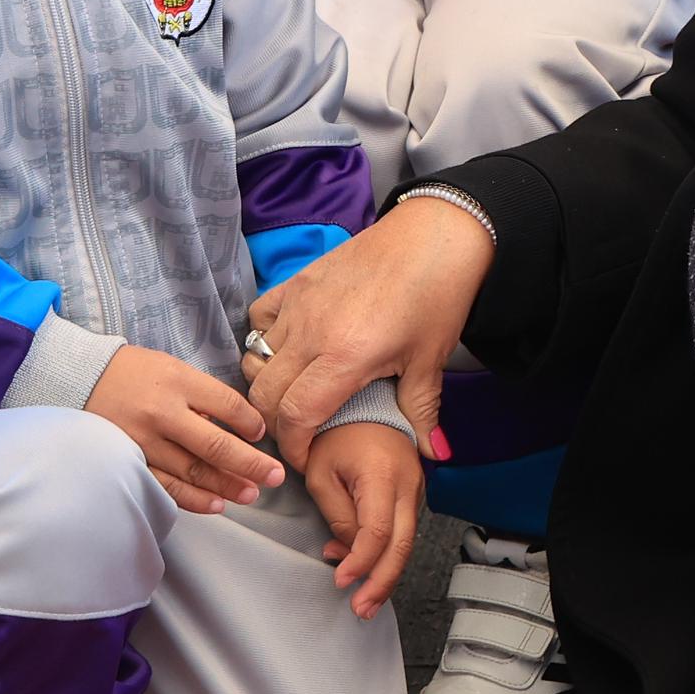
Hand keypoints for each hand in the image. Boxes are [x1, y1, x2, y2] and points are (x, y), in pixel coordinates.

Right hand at [90, 343, 286, 513]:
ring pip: (193, 471)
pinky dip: (193, 498)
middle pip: (216, 445)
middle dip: (251, 464)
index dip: (252, 423)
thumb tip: (240, 427)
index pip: (228, 406)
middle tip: (275, 476)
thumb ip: (203, 396)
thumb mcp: (172, 369)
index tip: (261, 434)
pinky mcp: (129, 461)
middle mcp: (162, 413)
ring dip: (226, 486)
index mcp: (177, 381)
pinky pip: (165, 486)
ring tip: (251, 494)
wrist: (80, 379)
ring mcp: (144, 441)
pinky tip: (216, 505)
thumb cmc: (135, 373)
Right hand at [244, 193, 488, 466]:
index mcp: (344, 357)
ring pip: (256, 358)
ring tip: (293, 395)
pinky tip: (288, 349)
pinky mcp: (297, 281)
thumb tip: (432, 453)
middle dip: (276, 424)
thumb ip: (422, 411)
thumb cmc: (438, 296)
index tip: (305, 460)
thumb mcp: (431, 359)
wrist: (435, 234)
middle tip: (299, 434)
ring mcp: (299, 303)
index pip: (294, 416)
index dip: (294, 447)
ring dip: (267, 384)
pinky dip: (263, 339)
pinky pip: (260, 318)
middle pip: (265, 394)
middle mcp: (311, 332)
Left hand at [307, 419, 425, 616]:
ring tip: (364, 600)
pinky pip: (404, 529)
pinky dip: (388, 553)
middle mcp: (407, 483)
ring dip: (385, 572)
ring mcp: (415, 487)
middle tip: (362, 608)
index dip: (360, 563)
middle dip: (381, 582)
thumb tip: (347, 549)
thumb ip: (336, 514)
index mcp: (382, 475)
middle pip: (402, 545)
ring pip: (406, 541)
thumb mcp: (320, 474)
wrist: (363, 403)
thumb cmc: (335, 433)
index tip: (340, 580)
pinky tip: (367, 569)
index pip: (377, 533)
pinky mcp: (412, 491)